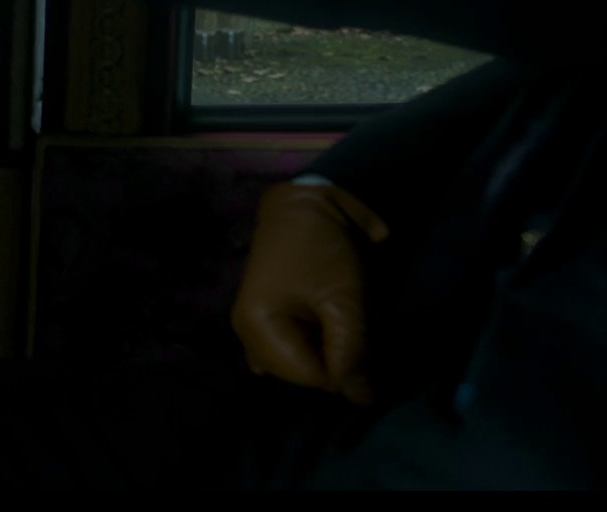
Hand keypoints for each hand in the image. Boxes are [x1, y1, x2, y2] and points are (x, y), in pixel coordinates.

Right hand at [231, 182, 391, 404]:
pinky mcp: (262, 322)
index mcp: (257, 328)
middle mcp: (245, 335)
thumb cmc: (320, 249)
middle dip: (332, 361)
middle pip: (302, 375)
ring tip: (336, 320)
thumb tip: (361, 399)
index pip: (313, 377)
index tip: (361, 335)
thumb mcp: (343, 300)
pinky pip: (289, 352)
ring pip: (298, 366)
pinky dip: (312, 347)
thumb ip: (351, 353)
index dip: (346, 366)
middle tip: (348, 324)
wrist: (299, 206)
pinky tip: (322, 325)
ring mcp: (251, 329)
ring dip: (324, 353)